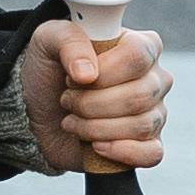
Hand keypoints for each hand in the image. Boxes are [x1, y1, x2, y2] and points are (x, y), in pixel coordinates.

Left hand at [21, 15, 170, 175]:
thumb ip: (69, 41)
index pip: (139, 55)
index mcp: (141, 46)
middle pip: (139, 95)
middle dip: (91, 103)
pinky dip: (121, 152)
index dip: (104, 71)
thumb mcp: (49, 40)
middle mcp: (155, 79)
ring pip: (141, 125)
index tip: (73, 77)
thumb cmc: (51, 70)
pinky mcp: (148, 145)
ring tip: (72, 121)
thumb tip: (88, 74)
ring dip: (95, 128)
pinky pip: (152, 154)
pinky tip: (96, 146)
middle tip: (67, 100)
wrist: (39, 111)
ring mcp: (155, 113)